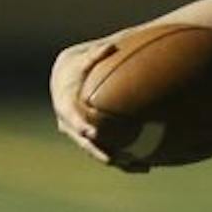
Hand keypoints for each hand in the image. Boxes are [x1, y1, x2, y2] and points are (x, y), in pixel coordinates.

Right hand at [48, 37, 145, 172]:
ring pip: (100, 153)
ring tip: (138, 165)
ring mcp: (82, 136)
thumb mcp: (81, 61)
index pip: (71, 119)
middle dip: (99, 152)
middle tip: (113, 159)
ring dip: (118, 161)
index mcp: (65, 108)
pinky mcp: (94, 140)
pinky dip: (126, 161)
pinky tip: (146, 166)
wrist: (65, 82)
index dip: (80, 127)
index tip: (91, 132)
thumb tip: (111, 45)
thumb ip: (94, 55)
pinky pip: (110, 152)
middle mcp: (71, 126)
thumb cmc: (76, 69)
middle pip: (85, 144)